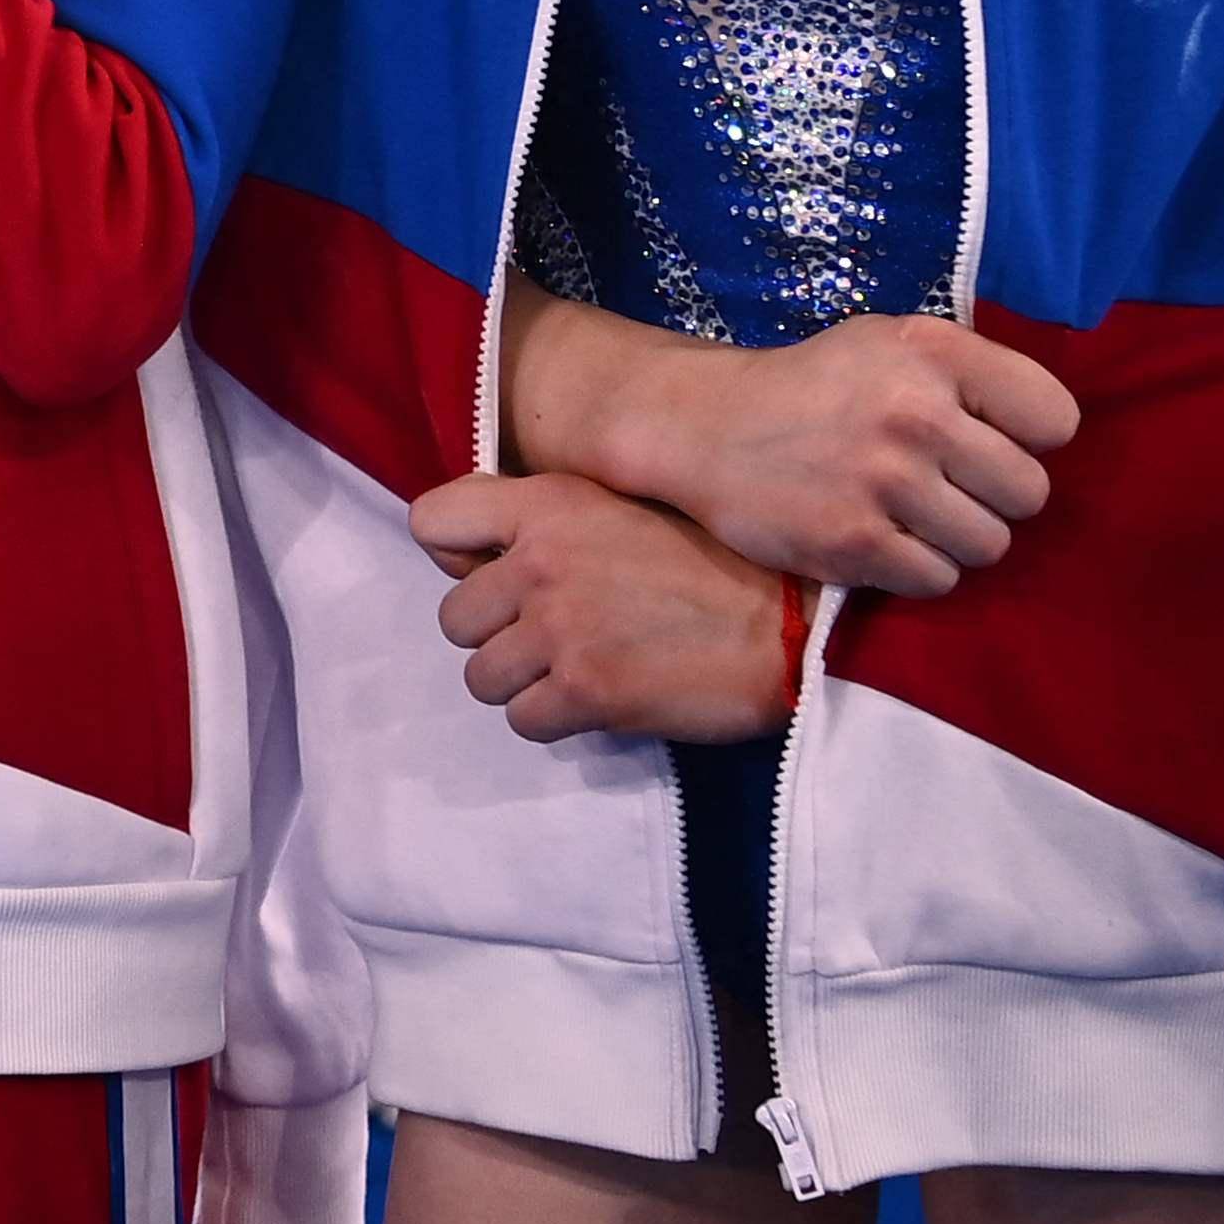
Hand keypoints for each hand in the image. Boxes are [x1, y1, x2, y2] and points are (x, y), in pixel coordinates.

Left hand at [415, 473, 800, 745]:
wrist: (793, 621)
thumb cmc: (714, 563)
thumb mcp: (623, 505)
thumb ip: (548, 518)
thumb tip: (476, 557)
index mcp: (547, 503)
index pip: (431, 521)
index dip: (455, 557)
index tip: (495, 573)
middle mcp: (540, 561)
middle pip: (453, 619)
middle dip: (496, 634)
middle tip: (555, 636)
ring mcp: (559, 628)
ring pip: (481, 678)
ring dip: (522, 683)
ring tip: (578, 670)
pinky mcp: (585, 690)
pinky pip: (522, 720)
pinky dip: (553, 719)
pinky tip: (598, 701)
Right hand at [507, 292, 1076, 597]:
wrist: (706, 427)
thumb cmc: (816, 386)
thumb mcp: (891, 344)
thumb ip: (971, 374)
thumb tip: (1056, 433)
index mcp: (934, 354)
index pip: (1055, 420)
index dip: (1027, 438)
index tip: (986, 439)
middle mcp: (915, 414)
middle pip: (1028, 493)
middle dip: (993, 497)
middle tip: (945, 486)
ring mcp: (884, 483)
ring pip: (989, 545)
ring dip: (957, 538)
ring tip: (912, 516)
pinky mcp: (853, 544)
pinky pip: (938, 580)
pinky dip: (916, 569)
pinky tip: (881, 541)